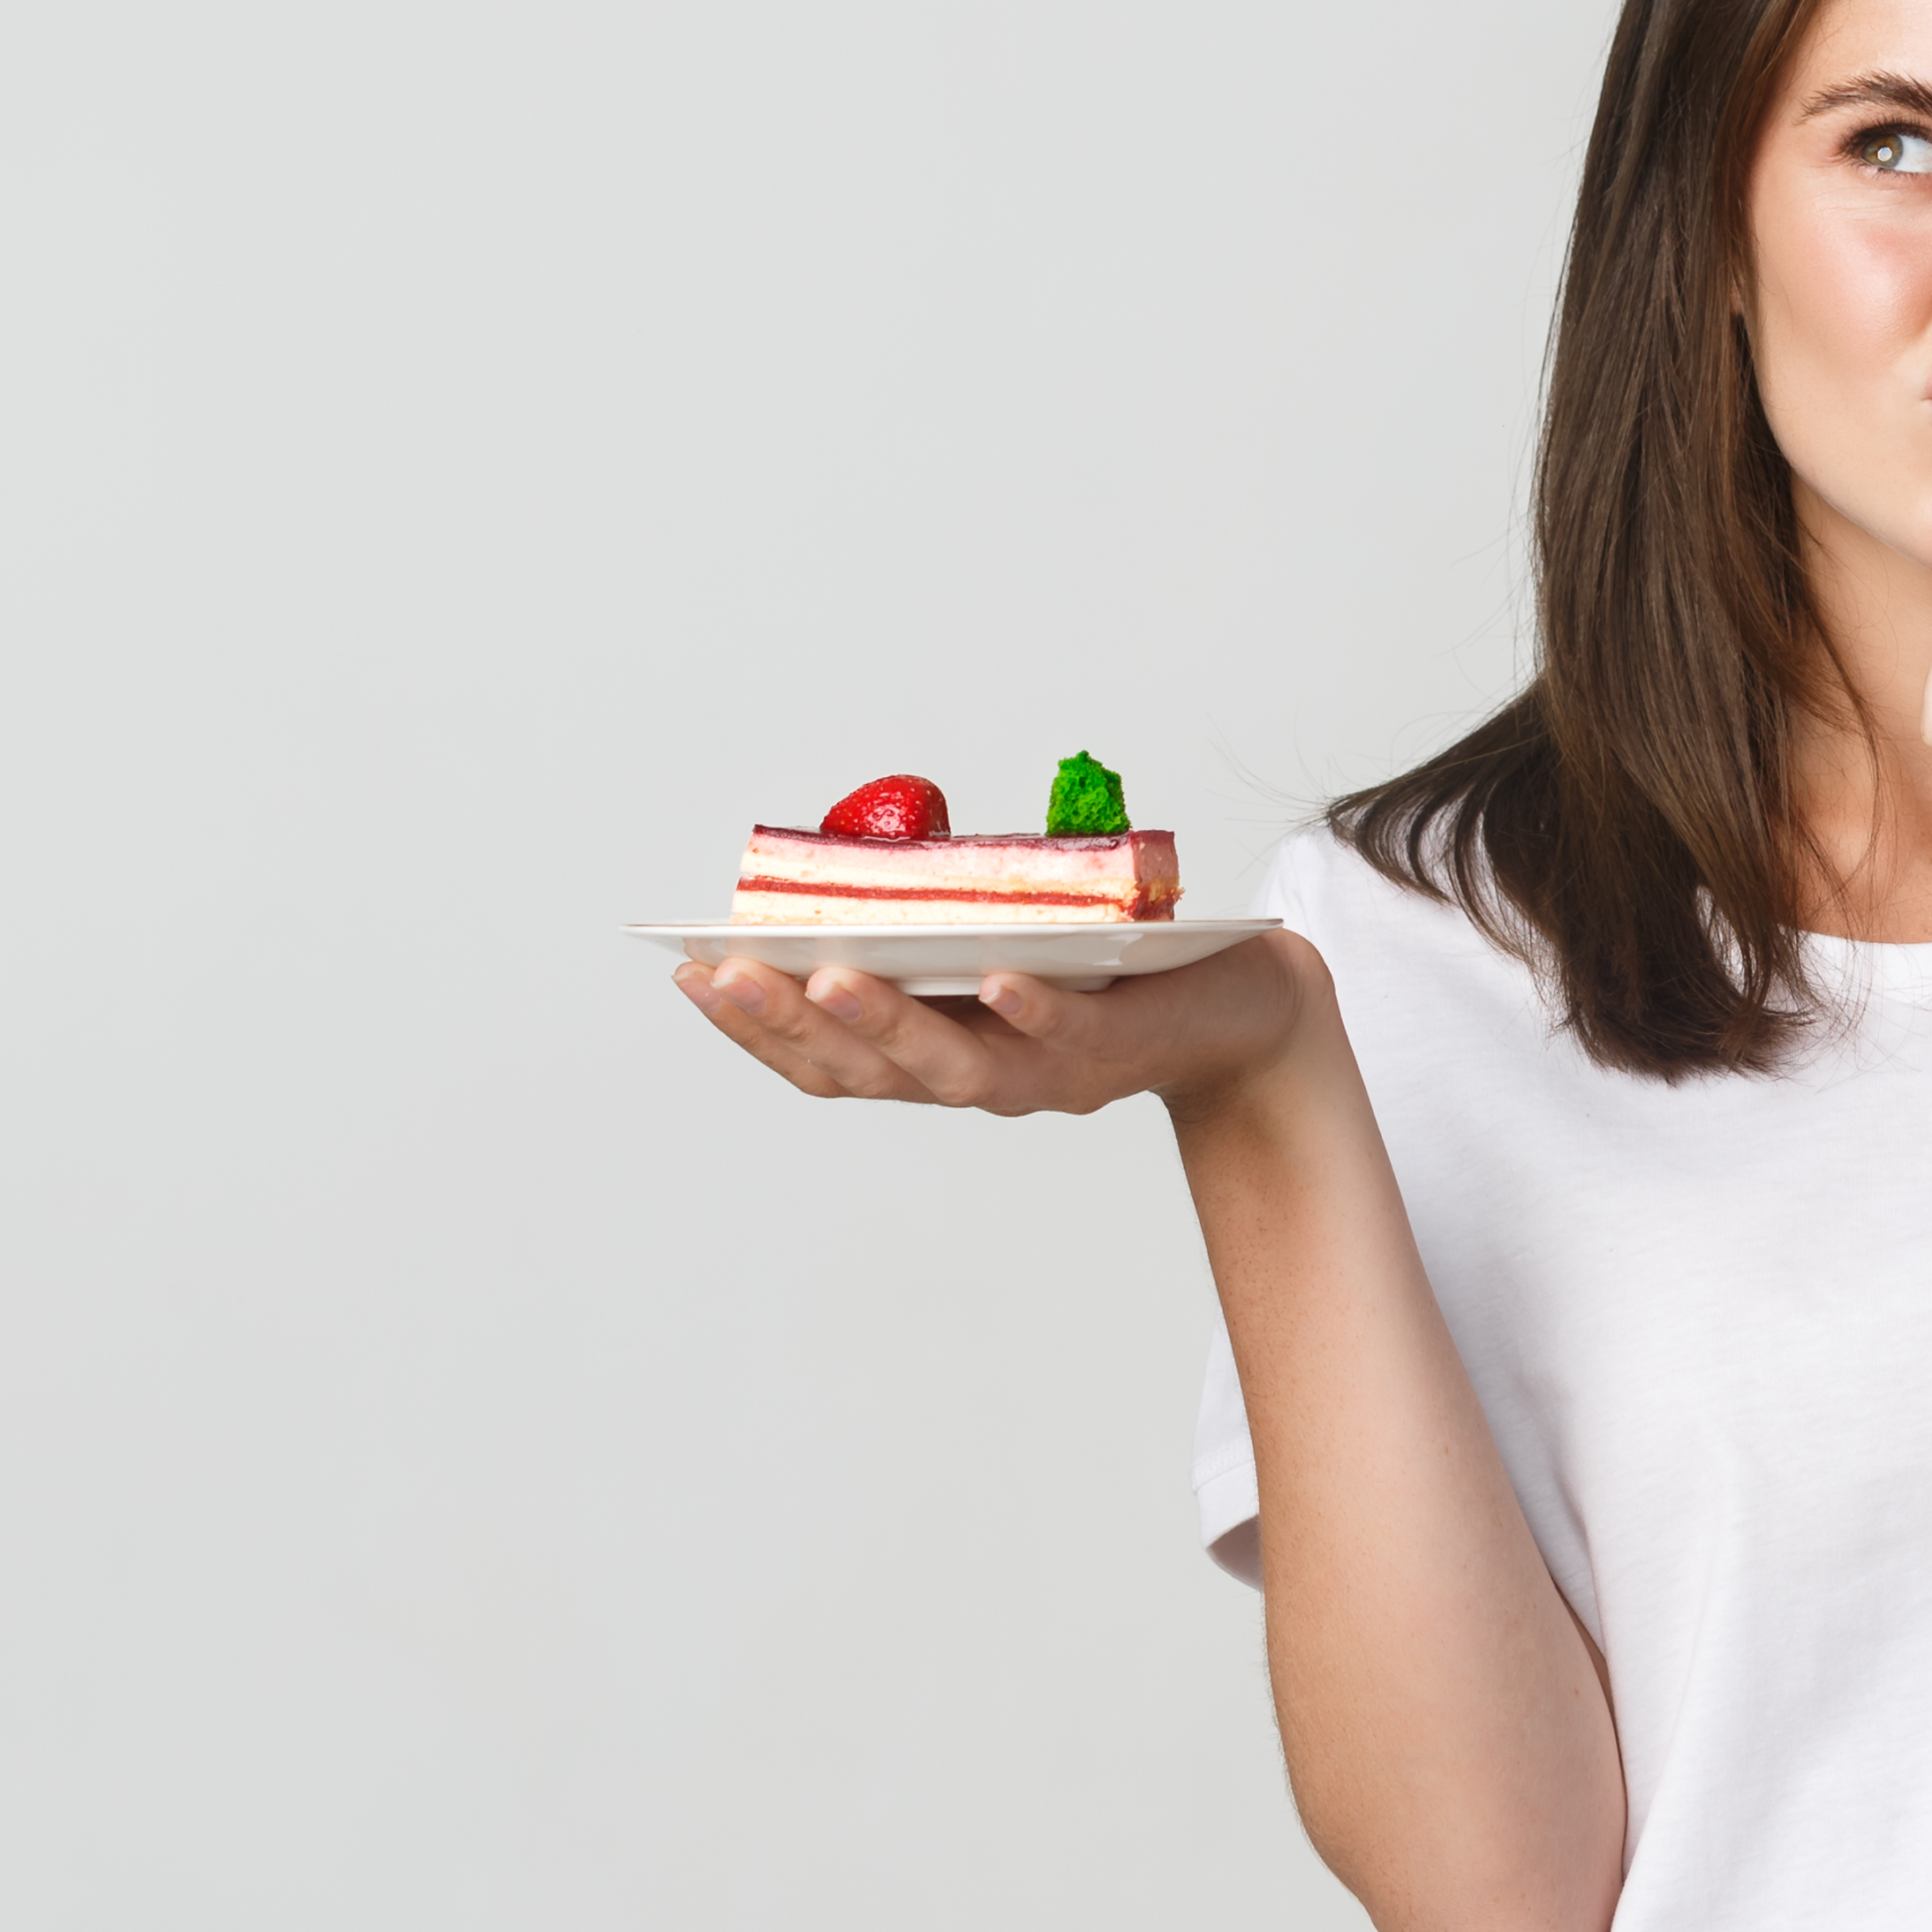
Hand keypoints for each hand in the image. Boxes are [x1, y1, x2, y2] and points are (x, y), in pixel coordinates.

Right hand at [675, 928, 1321, 1122]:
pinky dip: (1026, 1009)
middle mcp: (982, 1078)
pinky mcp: (1119, 1048)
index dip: (755, 1027)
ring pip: (952, 1065)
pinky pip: (1065, 1037)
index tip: (689, 974)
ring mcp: (1048, 1074)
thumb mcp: (1002, 937)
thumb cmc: (1112, 966)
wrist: (1242, 1010)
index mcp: (940, 1053)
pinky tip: (994, 979)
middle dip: (787, 1022)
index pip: (828, 1061)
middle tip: (722, 975)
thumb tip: (856, 852)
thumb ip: (937, 917)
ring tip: (825, 977)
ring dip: (884, 1022)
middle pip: (867, 1069)